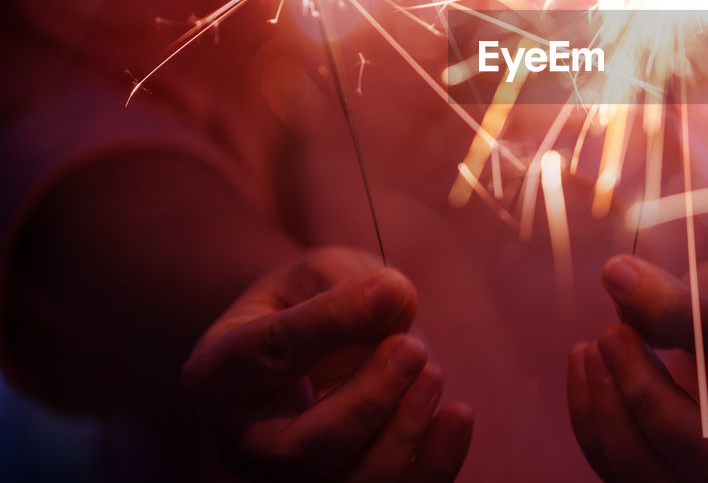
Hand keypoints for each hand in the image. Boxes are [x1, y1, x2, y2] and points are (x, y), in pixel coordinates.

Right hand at [183, 246, 471, 481]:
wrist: (313, 343)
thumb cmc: (309, 302)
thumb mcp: (317, 274)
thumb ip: (348, 285)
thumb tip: (396, 300)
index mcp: (220, 371)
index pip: (271, 352)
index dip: (332, 322)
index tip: (391, 289)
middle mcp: (245, 441)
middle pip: (301, 450)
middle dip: (367, 401)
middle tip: (411, 349)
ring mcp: (291, 478)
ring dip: (403, 433)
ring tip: (433, 374)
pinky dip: (433, 464)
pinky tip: (458, 416)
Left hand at [568, 256, 707, 481]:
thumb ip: (697, 292)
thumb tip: (623, 293)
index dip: (675, 311)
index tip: (621, 275)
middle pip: (698, 445)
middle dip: (638, 387)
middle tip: (609, 331)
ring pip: (652, 475)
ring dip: (606, 409)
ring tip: (592, 347)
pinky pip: (627, 479)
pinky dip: (595, 426)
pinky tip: (590, 373)